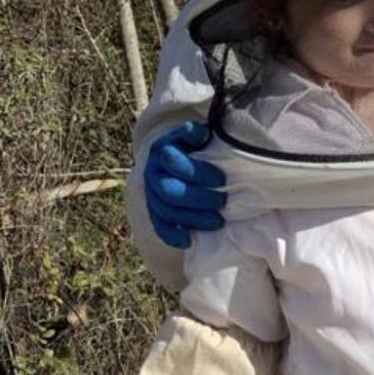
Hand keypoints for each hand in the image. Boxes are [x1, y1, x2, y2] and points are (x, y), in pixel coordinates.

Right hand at [144, 122, 225, 248]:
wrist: (178, 158)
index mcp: (162, 150)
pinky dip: (173, 235)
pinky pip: (159, 226)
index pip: (173, 161)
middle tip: (222, 202)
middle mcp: (153, 172)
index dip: (196, 172)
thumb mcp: (198, 134)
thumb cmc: (197, 146)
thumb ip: (199, 134)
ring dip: (193, 218)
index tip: (220, 180)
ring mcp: (151, 193)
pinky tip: (188, 241)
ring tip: (218, 221)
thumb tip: (204, 133)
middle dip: (198, 199)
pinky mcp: (154, 211)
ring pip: (166, 210)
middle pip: (169, 190)